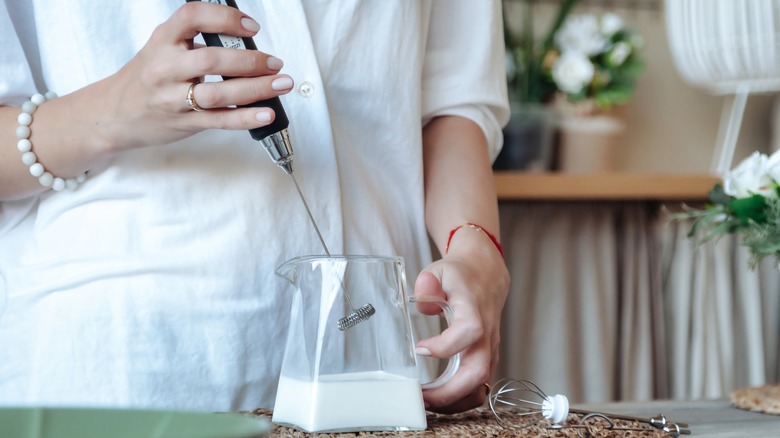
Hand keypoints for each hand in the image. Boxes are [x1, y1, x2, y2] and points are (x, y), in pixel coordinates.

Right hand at [63, 1, 292, 154]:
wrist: (114, 114)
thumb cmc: (147, 77)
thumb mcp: (162, 47)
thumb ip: (194, 39)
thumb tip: (242, 37)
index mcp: (162, 40)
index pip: (192, 17)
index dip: (225, 18)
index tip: (251, 27)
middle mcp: (165, 68)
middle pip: (212, 60)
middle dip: (250, 61)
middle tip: (275, 62)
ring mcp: (173, 98)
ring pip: (219, 93)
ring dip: (256, 88)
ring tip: (281, 84)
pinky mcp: (184, 123)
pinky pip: (219, 120)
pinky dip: (246, 117)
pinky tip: (266, 113)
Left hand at [413, 232, 508, 413]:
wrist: (486, 275)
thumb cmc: (461, 275)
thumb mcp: (440, 269)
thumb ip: (428, 281)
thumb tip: (422, 299)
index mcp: (474, 309)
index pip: (468, 331)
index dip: (444, 345)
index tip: (420, 348)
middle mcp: (486, 333)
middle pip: (478, 370)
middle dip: (449, 391)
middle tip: (421, 396)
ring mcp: (489, 348)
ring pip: (480, 385)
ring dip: (454, 401)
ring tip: (427, 403)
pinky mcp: (487, 358)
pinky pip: (479, 386)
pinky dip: (460, 399)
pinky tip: (439, 399)